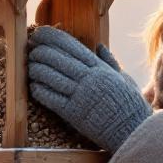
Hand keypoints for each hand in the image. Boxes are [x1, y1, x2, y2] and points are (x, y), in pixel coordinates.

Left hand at [27, 26, 151, 154]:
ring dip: (36, 69)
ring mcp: (81, 96)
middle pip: (57, 59)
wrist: (133, 131)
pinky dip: (40, 90)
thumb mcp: (124, 78)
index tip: (40, 32)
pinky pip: (51, 99)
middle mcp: (89, 79)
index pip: (71, 46)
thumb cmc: (130, 105)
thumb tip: (100, 47)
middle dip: (40, 51)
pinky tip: (34, 86)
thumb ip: (110, 62)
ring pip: (51, 76)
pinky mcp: (74, 114)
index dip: (53, 37)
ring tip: (30, 66)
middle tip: (30, 49)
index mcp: (100, 68)